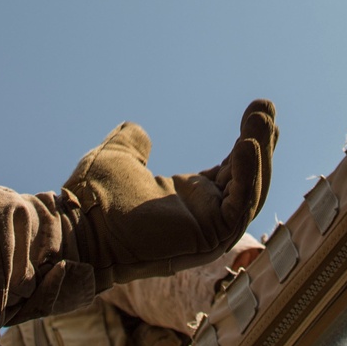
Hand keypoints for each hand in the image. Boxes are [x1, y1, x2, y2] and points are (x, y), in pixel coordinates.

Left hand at [64, 101, 276, 288]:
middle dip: (262, 143)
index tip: (258, 111)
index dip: (247, 143)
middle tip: (266, 107)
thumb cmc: (92, 199)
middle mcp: (203, 214)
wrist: (80, 224)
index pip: (231, 169)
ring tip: (261, 118)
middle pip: (248, 179)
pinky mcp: (209, 239)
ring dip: (260, 154)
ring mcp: (209, 230)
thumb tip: (137, 130)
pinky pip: (239, 207)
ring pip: (250, 192)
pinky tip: (246, 145)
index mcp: (187, 198)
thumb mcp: (118, 157)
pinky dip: (248, 175)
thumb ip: (133, 142)